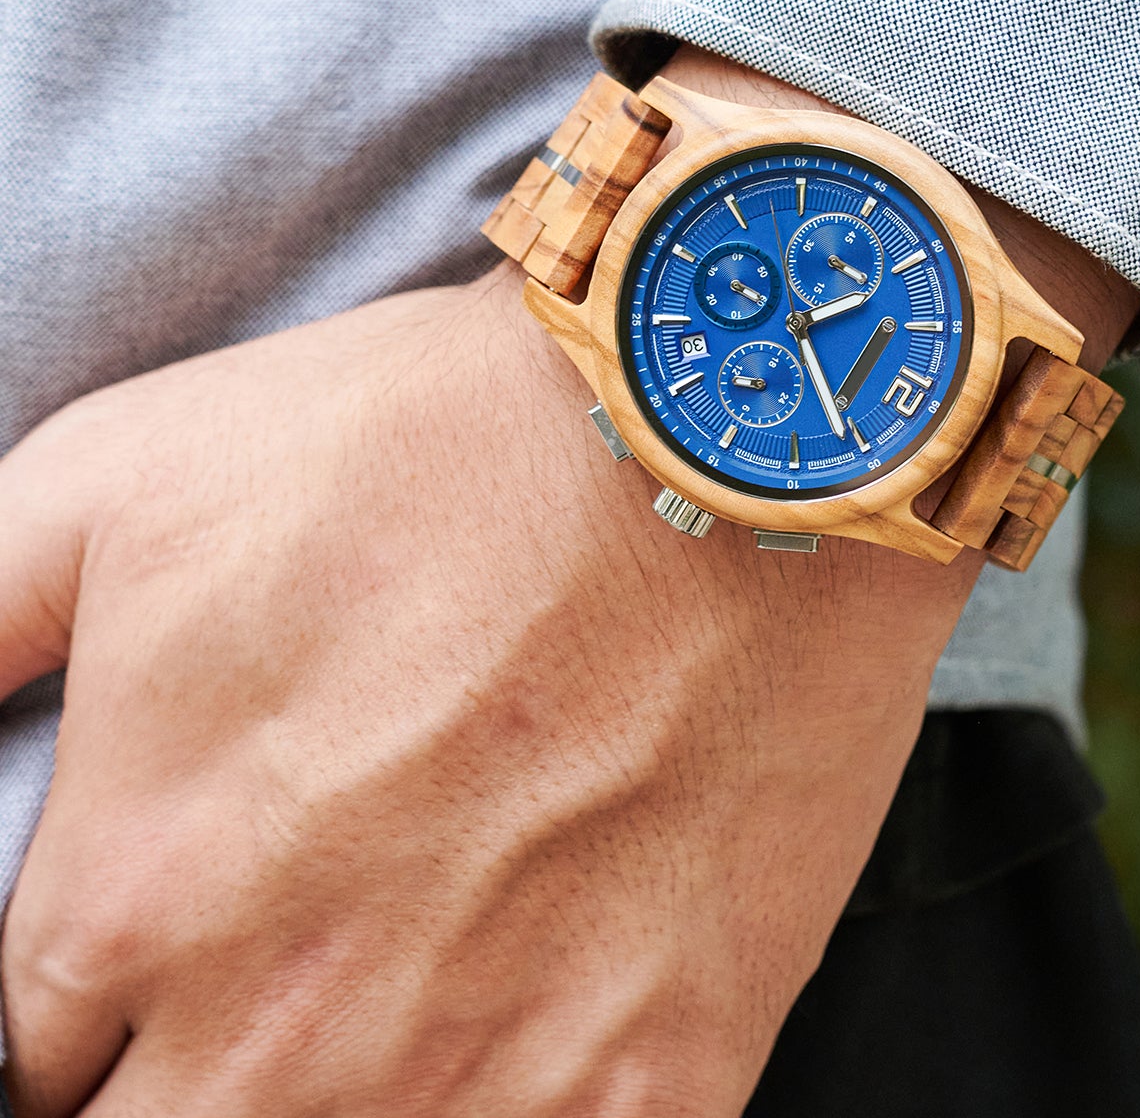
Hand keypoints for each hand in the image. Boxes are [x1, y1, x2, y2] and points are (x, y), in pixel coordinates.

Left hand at [0, 270, 976, 1115]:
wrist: (716, 447)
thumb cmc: (439, 442)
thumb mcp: (127, 475)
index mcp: (144, 896)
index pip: (26, 1065)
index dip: (82, 1020)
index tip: (143, 966)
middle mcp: (297, 1028)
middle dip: (180, 1074)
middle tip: (266, 985)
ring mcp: (489, 1072)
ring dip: (345, 1093)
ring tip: (389, 995)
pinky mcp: (657, 1079)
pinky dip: (512, 1112)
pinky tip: (518, 1036)